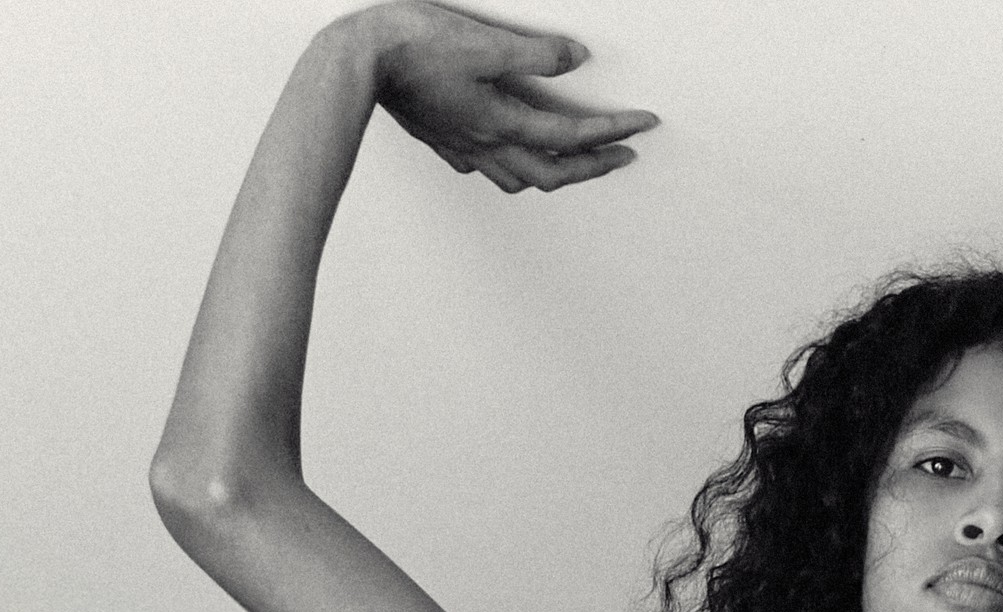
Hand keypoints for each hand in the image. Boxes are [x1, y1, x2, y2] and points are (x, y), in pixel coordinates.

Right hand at [357, 5, 655, 189]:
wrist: (359, 61)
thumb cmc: (415, 46)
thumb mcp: (485, 41)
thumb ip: (534, 53)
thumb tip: (574, 59)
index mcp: (501, 121)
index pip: (571, 136)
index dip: (612, 133)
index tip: (643, 127)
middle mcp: (486, 145)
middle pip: (553, 173)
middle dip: (595, 167)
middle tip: (625, 156)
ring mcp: (464, 148)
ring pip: (520, 179)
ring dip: (555, 176)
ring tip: (578, 165)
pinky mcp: (445, 141)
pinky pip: (487, 169)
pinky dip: (512, 168)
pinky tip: (512, 156)